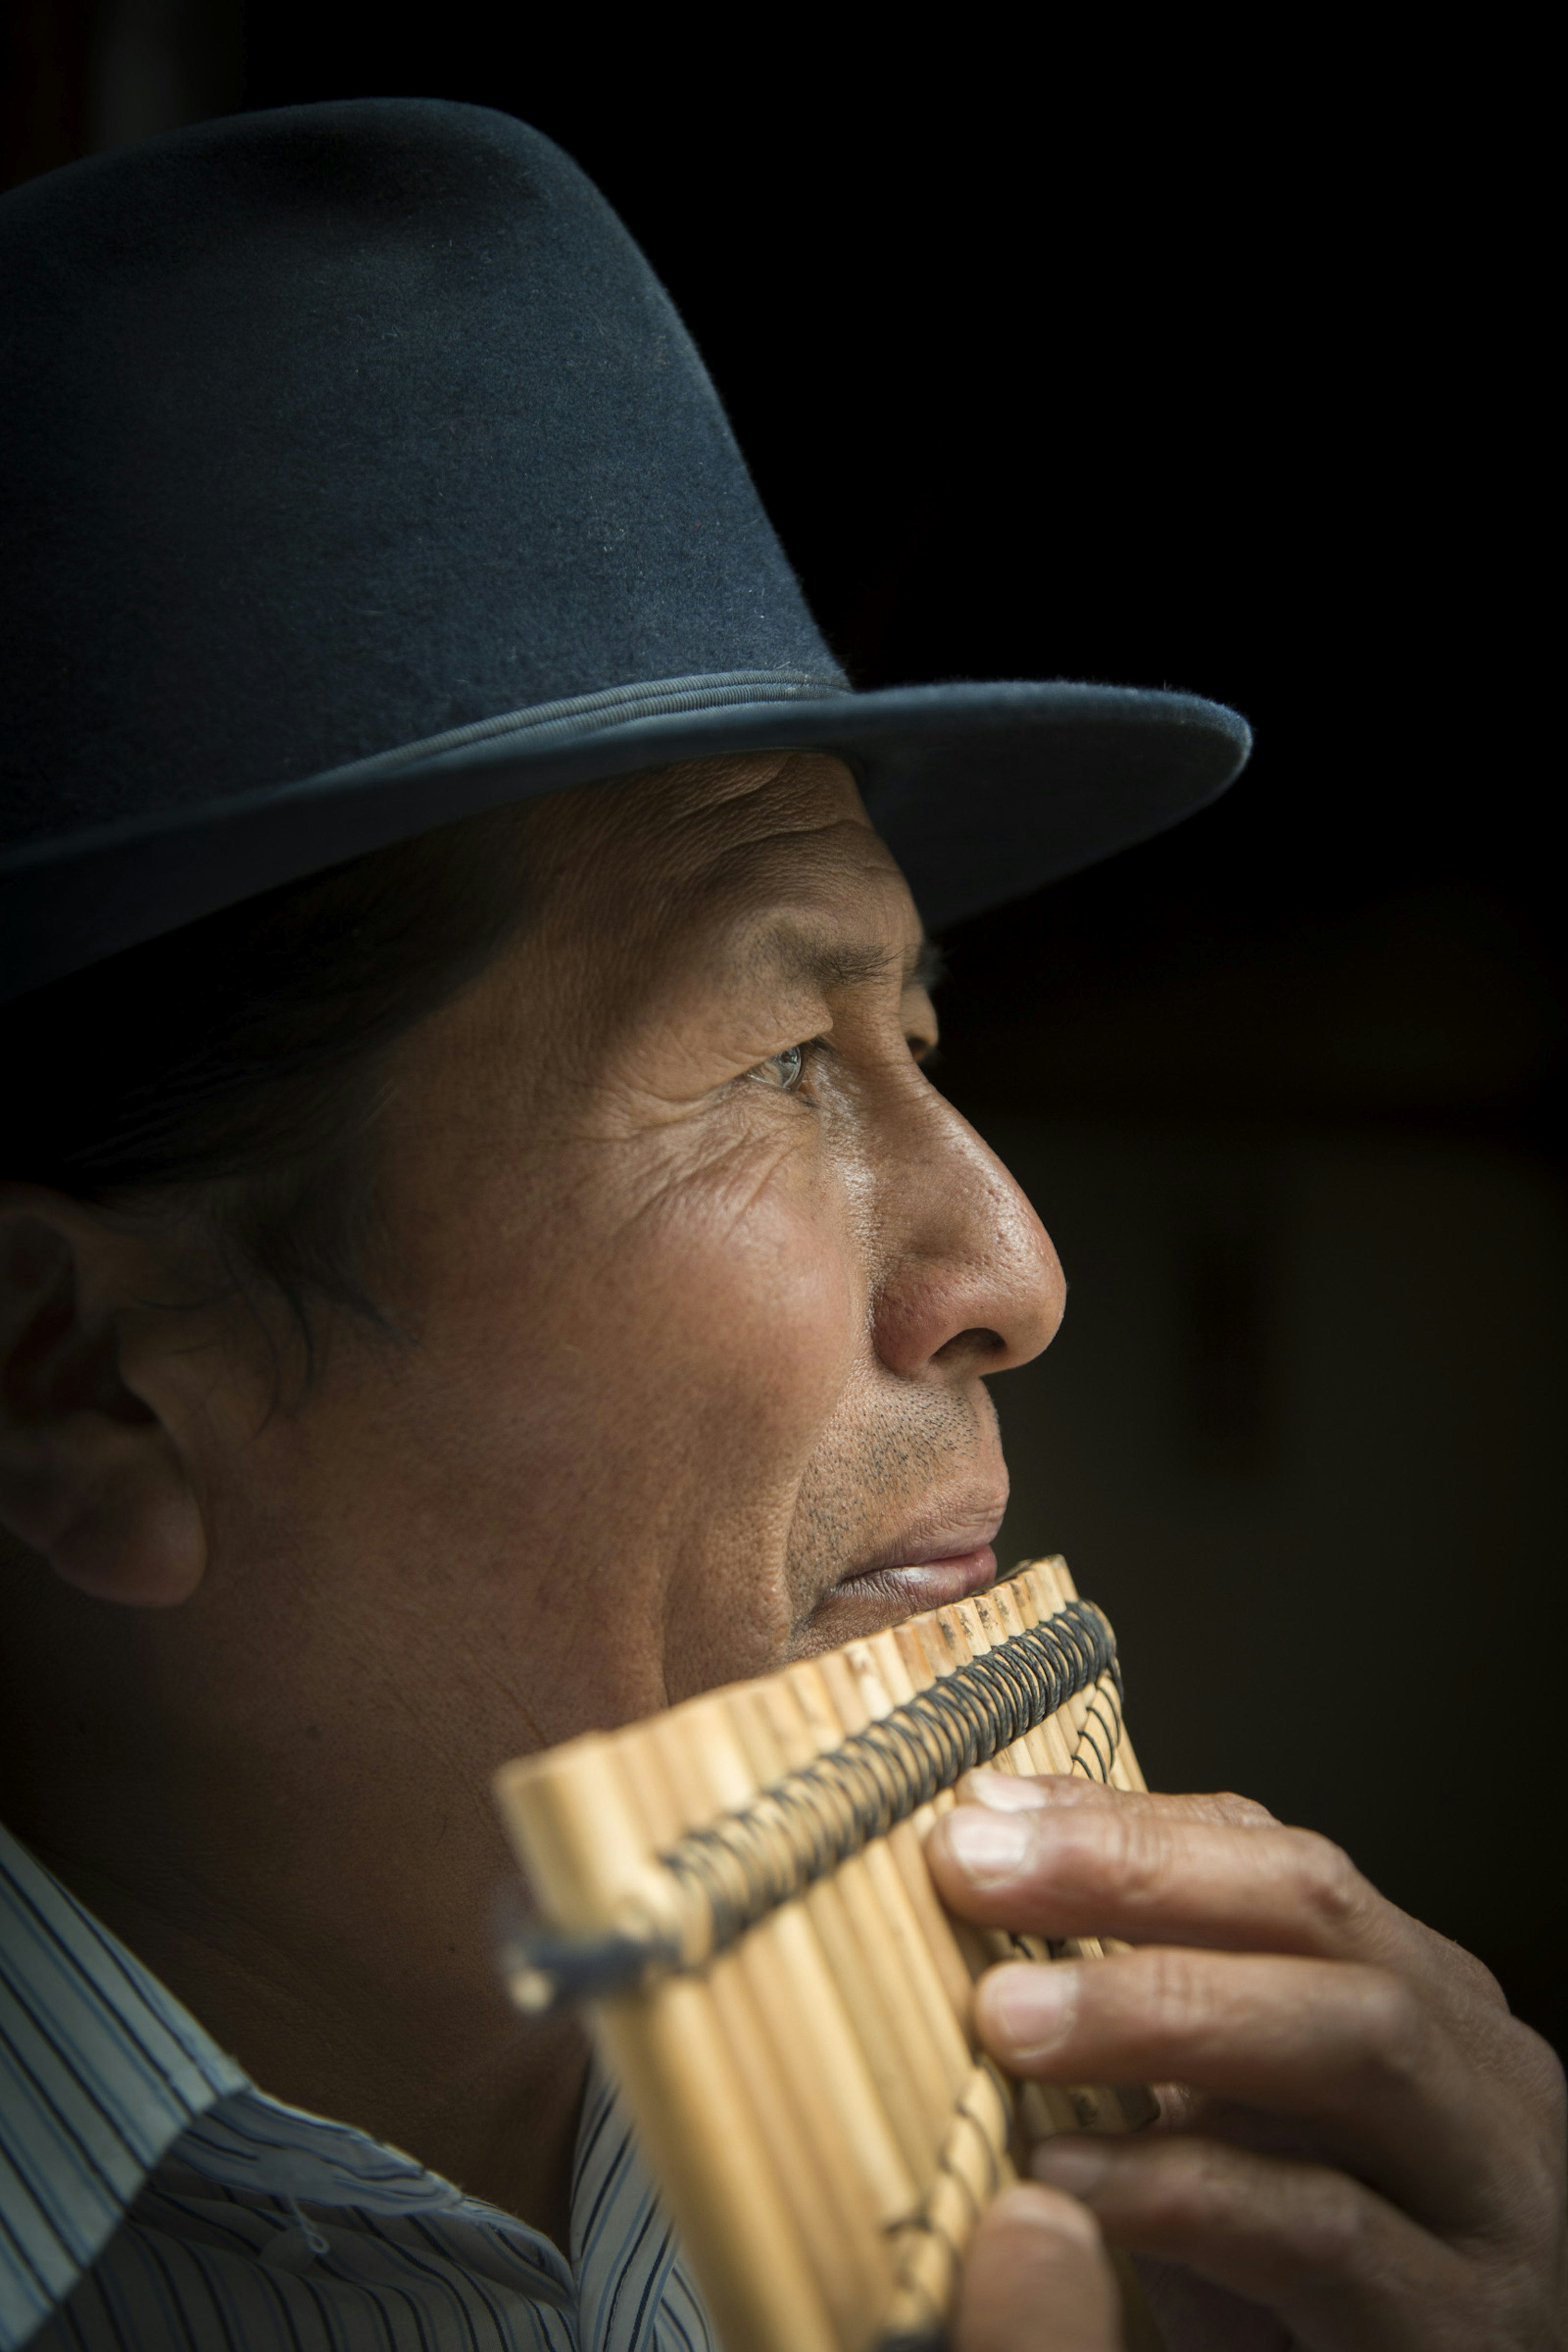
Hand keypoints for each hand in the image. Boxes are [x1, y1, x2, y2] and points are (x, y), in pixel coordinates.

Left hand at [926, 1773, 1566, 2351]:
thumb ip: (1153, 2016)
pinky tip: (1063, 2176)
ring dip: (1160, 2009)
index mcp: (1429, 2005)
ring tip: (1007, 2015)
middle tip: (974, 1870)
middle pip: (1318, 1912)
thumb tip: (990, 1867)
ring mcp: (1492, 2198)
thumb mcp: (1232, 2130)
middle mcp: (1480, 2076)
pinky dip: (1180, 2187)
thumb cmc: (1306, 2292)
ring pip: (1348, 2040)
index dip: (1125, 1825)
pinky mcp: (1463, 2329)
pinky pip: (1321, 2227)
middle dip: (1135, 1873)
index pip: (1280, 1864)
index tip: (978, 1816)